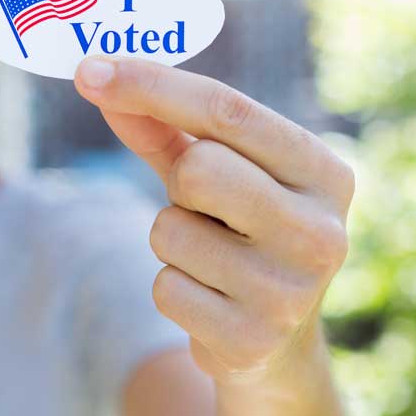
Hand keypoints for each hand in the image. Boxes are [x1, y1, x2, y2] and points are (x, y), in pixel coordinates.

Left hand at [73, 55, 354, 389]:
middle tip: (201, 205)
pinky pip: (165, 288)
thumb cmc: (240, 232)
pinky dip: (172, 287)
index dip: (153, 85)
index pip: (229, 109)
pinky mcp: (253, 340)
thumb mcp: (216, 174)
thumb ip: (164, 128)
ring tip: (211, 259)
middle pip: (199, 168)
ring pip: (170, 231)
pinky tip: (209, 299)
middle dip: (178, 182)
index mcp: (325, 173)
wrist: (277, 345)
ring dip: (171, 241)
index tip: (89, 70)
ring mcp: (291, 292)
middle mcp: (322, 231)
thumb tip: (99, 80)